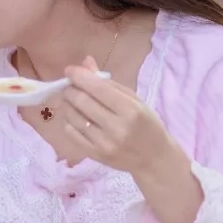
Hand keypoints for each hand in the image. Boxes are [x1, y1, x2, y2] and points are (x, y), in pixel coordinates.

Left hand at [61, 56, 179, 175]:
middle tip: (71, 86)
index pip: (97, 88)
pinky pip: (71, 132)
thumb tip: (85, 63)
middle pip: (81, 101)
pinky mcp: (94, 154)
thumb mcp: (134, 100)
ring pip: (73, 116)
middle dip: (71, 89)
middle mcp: (116, 127)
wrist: (154, 159)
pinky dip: (68, 120)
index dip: (79, 76)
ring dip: (68, 104)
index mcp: (130, 110)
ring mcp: (103, 143)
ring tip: (72, 100)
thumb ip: (109, 83)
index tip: (69, 70)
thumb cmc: (147, 125)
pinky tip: (75, 116)